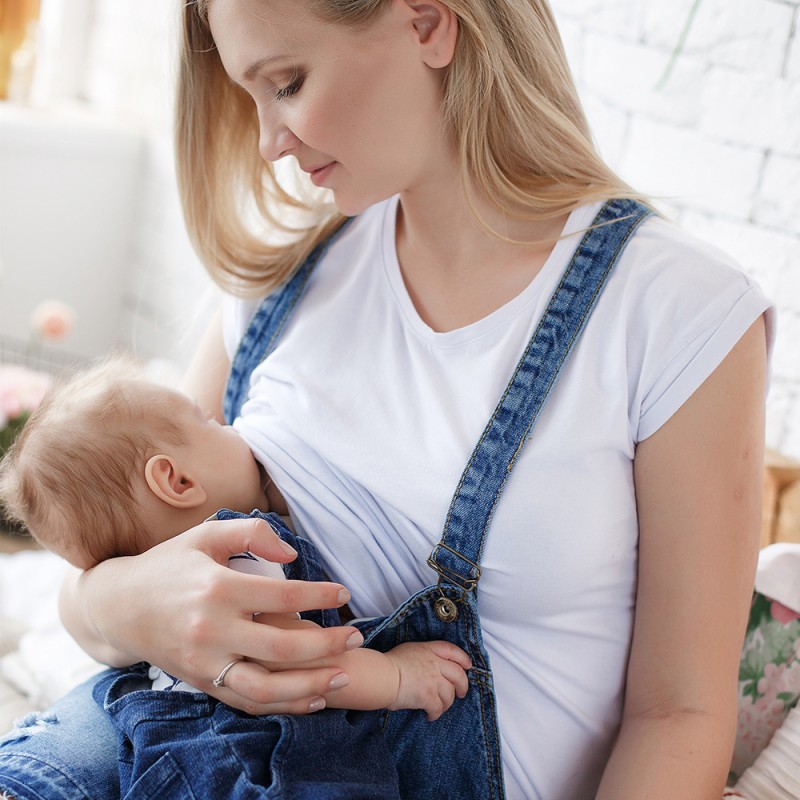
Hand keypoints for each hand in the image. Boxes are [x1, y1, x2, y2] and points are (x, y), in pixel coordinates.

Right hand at [79, 516, 361, 713]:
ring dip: (310, 686)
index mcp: (217, 589)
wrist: (118, 606)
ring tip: (342, 674)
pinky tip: (311, 698)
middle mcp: (211, 631)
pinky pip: (246, 701)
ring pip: (266, 687)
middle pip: (282, 648)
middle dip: (327, 645)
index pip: (283, 596)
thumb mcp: (207, 534)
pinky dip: (282, 705)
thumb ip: (252, 534)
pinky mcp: (200, 682)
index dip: (320, 595)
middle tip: (356, 637)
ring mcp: (204, 663)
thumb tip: (292, 555)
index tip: (343, 593)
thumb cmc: (169, 564)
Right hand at [385, 641, 470, 720]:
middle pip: (458, 675)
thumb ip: (423, 656)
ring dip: (446, 703)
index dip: (463, 658)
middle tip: (461, 693)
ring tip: (439, 707)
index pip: (452, 651)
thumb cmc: (389, 664)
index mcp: (429, 649)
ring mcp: (433, 680)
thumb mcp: (409, 650)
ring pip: (449, 694)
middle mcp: (434, 663)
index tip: (468, 666)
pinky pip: (438, 708)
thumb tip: (429, 670)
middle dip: (463, 686)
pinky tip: (429, 715)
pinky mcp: (429, 696)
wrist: (382, 676)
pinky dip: (435, 714)